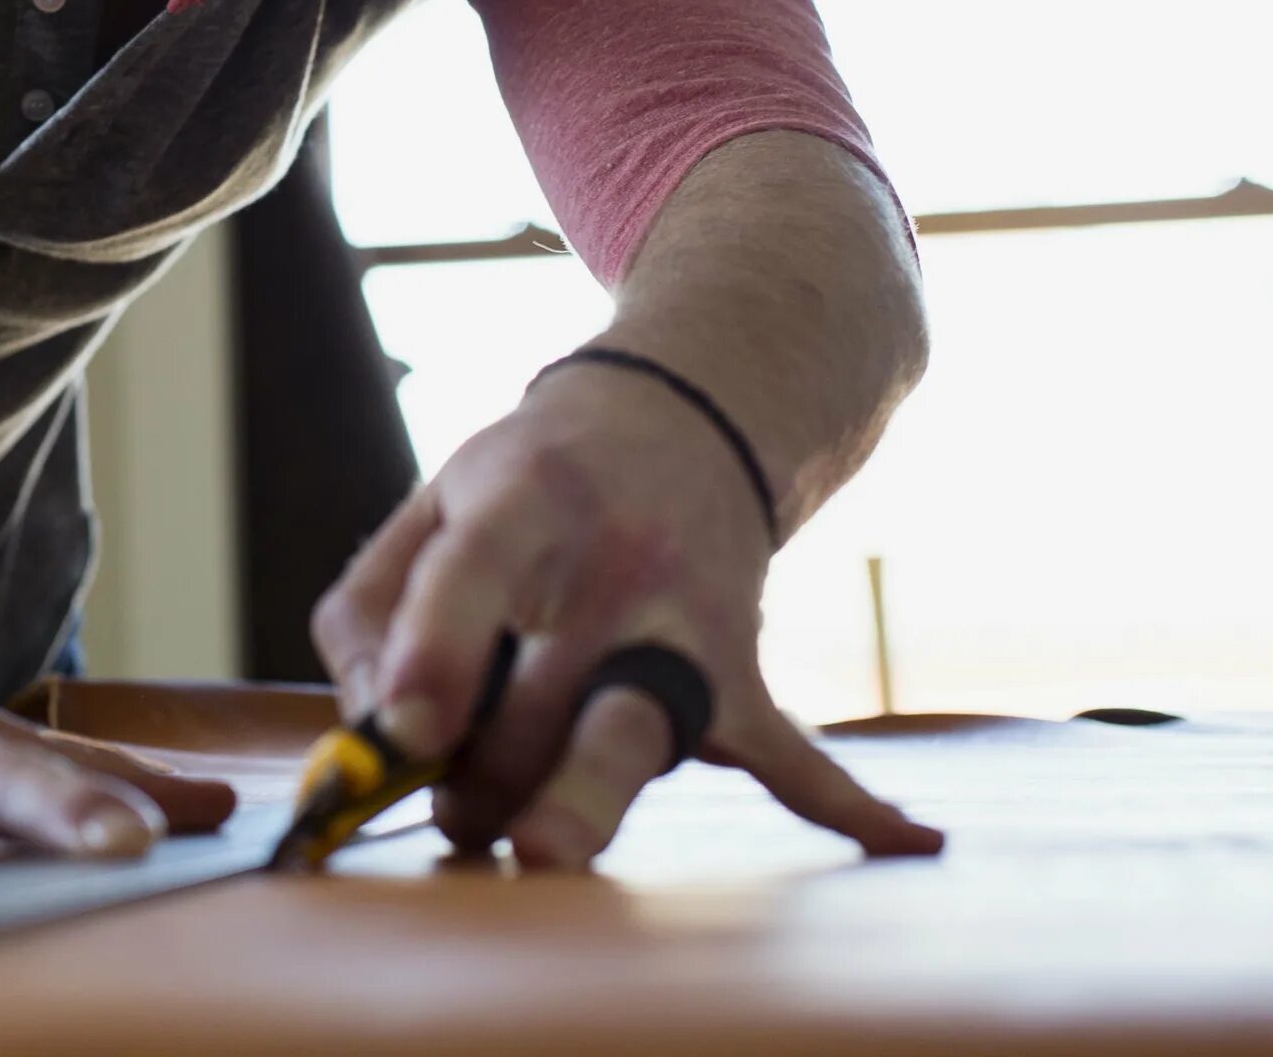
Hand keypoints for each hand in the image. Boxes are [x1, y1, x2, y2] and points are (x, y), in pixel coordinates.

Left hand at [310, 359, 945, 869]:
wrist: (684, 420)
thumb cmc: (525, 486)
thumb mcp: (429, 506)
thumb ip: (365, 615)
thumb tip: (367, 740)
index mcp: (522, 502)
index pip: (473, 576)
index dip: (435, 658)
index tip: (399, 737)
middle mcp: (611, 563)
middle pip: (553, 693)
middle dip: (489, 776)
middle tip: (452, 813)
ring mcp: (687, 622)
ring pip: (641, 733)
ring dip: (584, 803)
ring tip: (538, 852)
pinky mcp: (739, 672)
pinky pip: (795, 751)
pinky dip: (850, 805)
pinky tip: (907, 842)